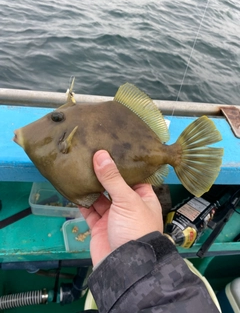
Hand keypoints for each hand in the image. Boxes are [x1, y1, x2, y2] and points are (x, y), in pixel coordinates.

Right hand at [78, 150, 162, 265]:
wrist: (124, 266)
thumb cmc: (135, 228)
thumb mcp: (127, 199)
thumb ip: (112, 178)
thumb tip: (101, 154)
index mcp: (143, 197)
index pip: (135, 176)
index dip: (125, 164)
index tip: (113, 148)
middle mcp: (128, 205)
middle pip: (115, 185)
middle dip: (104, 173)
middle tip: (92, 154)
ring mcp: (113, 216)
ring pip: (100, 197)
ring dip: (91, 186)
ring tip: (80, 167)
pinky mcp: (99, 226)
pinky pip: (89, 210)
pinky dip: (82, 201)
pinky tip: (75, 188)